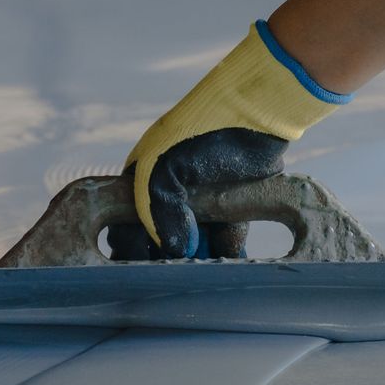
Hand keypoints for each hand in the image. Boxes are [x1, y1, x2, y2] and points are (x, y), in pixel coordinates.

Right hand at [113, 21, 347, 259]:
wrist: (258, 112)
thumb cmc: (202, 131)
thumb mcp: (166, 168)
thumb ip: (159, 211)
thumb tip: (174, 250)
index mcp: (143, 179)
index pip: (126, 225)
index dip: (133, 249)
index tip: (144, 269)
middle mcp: (170, 192)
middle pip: (162, 240)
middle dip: (169, 259)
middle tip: (179, 271)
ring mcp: (202, 199)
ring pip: (195, 242)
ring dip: (200, 258)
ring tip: (205, 266)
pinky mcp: (232, 203)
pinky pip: (225, 236)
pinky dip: (227, 248)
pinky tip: (230, 259)